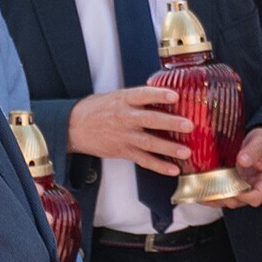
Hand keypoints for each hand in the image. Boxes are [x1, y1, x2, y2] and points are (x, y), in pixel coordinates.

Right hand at [67, 86, 190, 174]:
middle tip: (189, 125)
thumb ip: (139, 97)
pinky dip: (159, 166)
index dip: (158, 94)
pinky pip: (143, 160)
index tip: (175, 95)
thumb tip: (168, 92)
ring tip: (186, 151)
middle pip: (149, 120)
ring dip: (168, 148)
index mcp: (123, 100)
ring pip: (148, 143)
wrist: (72, 127)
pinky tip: (173, 169)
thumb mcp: (116, 96)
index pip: (142, 95)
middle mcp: (124, 118)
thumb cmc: (98, 109)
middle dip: (170, 123)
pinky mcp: (122, 151)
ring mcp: (124, 136)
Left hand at [208, 126, 261, 208]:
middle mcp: (257, 187)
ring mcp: (246, 187)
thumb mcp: (261, 142)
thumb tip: (242, 161)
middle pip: (242, 201)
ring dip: (216, 199)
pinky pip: (226, 193)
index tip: (229, 189)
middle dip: (225, 198)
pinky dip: (214, 194)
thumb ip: (253, 151)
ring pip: (232, 200)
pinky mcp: (237, 184)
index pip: (257, 196)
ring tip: (201, 194)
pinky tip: (201, 192)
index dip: (243, 197)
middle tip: (209, 192)